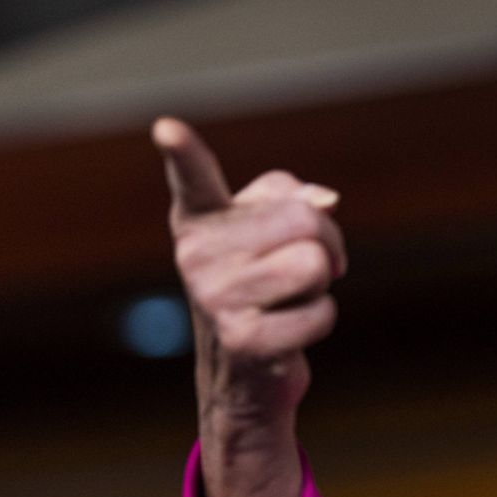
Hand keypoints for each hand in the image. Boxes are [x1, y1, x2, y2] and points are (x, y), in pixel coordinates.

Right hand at [154, 116, 346, 496]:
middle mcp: (196, 254)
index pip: (194, 179)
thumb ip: (296, 196)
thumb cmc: (265, 281)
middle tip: (309, 264)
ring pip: (315, 263)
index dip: (183, 153)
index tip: (168, 129)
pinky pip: (322, 311)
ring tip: (293, 297)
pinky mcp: (243, 339)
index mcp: (202, 219)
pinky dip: (320, 319)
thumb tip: (322, 202)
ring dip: (323, 282)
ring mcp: (215, 298)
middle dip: (328, 241)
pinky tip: (290, 330)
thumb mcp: (274, 230)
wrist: (248, 367)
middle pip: (307, 220)